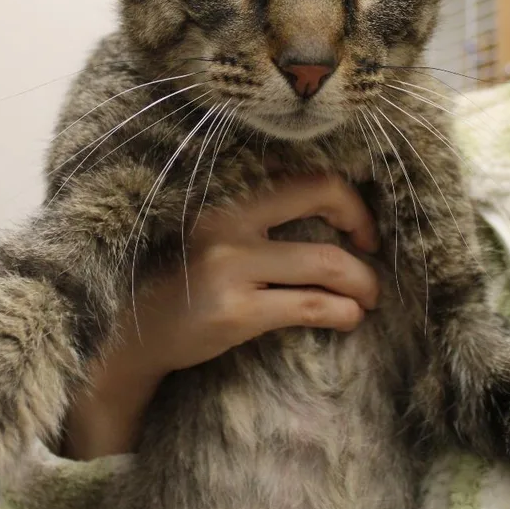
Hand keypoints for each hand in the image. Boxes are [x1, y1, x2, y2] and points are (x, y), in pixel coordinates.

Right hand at [62, 174, 379, 458]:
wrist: (136, 333)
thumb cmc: (186, 282)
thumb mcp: (217, 236)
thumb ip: (260, 221)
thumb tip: (333, 219)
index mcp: (229, 197)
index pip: (307, 176)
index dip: (348, 199)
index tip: (360, 228)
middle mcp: (229, 220)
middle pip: (323, 196)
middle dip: (363, 225)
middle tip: (373, 254)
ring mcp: (230, 265)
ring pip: (326, 261)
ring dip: (364, 282)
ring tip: (370, 299)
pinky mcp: (234, 311)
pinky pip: (309, 306)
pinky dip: (343, 312)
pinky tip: (350, 317)